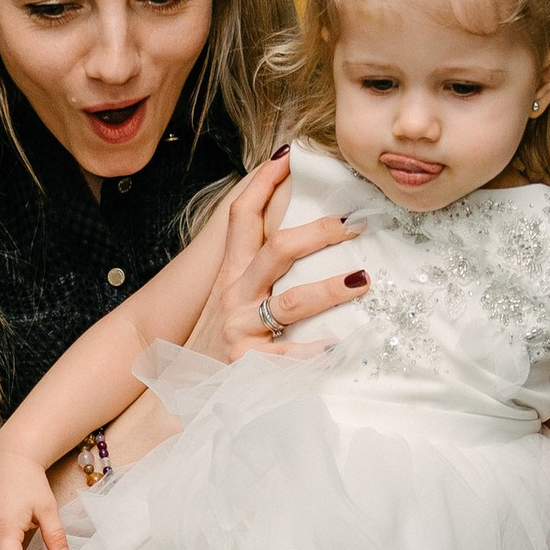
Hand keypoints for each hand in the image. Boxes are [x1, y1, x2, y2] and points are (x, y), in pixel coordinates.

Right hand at [190, 149, 365, 363]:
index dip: (262, 184)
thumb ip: (259, 270)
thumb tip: (303, 236)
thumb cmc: (223, 340)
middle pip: (277, 251)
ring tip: (362, 280)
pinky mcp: (249, 366)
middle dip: (319, 233)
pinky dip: (315, 352)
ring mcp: (241, 331)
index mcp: (232, 275)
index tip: (289, 157)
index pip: (242, 218)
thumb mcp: (233, 298)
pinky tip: (338, 345)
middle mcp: (235, 297)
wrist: (187, 392)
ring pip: (291, 302)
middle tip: (354, 224)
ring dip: (330, 289)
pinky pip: (288, 356)